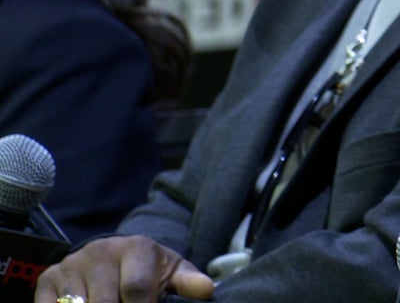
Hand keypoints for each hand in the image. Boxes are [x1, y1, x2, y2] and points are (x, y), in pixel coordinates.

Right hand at [35, 235, 214, 302]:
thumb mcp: (172, 271)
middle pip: (104, 301)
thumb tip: (207, 290)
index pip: (135, 288)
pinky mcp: (47, 278)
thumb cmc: (149, 268)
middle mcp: (100, 252)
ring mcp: (71, 265)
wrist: (116, 253)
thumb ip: (188, 281)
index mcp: (136, 248)